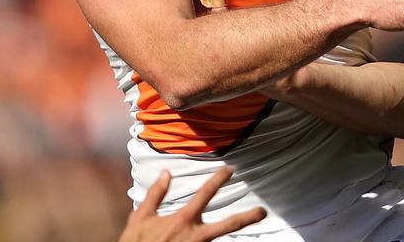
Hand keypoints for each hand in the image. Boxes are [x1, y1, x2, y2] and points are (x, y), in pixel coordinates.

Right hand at [117, 167, 265, 241]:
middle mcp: (195, 237)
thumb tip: (167, 172)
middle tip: (263, 211)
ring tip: (252, 224)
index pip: (205, 194)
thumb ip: (155, 194)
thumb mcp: (140, 218)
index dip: (219, 179)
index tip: (230, 169)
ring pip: (222, 240)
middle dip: (247, 218)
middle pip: (228, 225)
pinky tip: (230, 240)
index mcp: (182, 220)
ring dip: (236, 233)